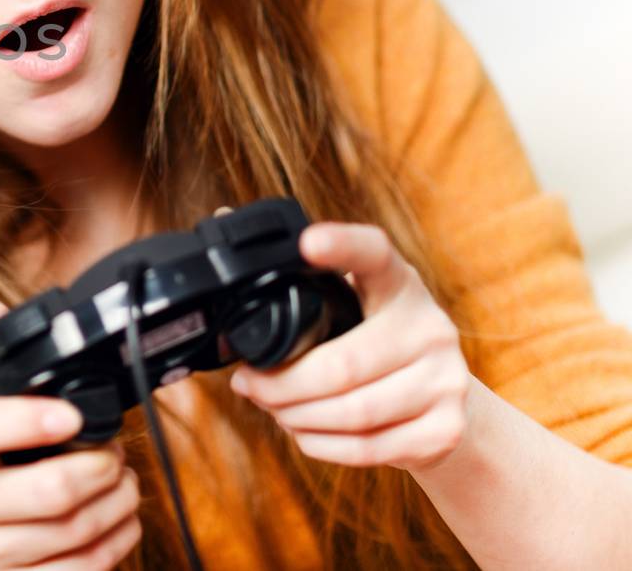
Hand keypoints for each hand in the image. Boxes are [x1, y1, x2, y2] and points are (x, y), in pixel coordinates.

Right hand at [0, 300, 141, 570]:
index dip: (20, 421)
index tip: (70, 415)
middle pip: (46, 490)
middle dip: (101, 467)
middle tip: (118, 454)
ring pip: (73, 530)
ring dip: (117, 503)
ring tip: (124, 483)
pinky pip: (82, 569)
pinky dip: (115, 541)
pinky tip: (119, 522)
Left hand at [228, 222, 472, 470]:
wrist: (447, 397)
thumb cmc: (376, 338)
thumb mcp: (350, 299)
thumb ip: (298, 273)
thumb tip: (220, 220)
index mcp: (396, 282)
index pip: (372, 253)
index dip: (342, 245)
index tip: (307, 241)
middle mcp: (429, 325)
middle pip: (342, 365)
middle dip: (281, 384)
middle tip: (249, 385)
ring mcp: (445, 378)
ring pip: (353, 412)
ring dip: (297, 417)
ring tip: (274, 410)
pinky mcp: (445, 428)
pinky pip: (368, 447)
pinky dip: (323, 445)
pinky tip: (305, 433)